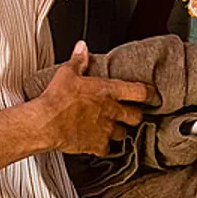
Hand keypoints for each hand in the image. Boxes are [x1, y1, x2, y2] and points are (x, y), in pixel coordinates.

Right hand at [35, 41, 153, 156]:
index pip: (139, 92)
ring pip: (123, 134)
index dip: (148, 94)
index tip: (150, 95)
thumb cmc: (57, 99)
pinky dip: (103, 147)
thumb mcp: (67, 73)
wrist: (46, 123)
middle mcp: (111, 111)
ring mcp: (106, 130)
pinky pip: (106, 149)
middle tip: (130, 114)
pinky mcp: (96, 145)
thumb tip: (82, 48)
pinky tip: (97, 144)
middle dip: (134, 115)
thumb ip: (78, 61)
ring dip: (119, 132)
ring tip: (112, 129)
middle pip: (136, 116)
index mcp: (108, 91)